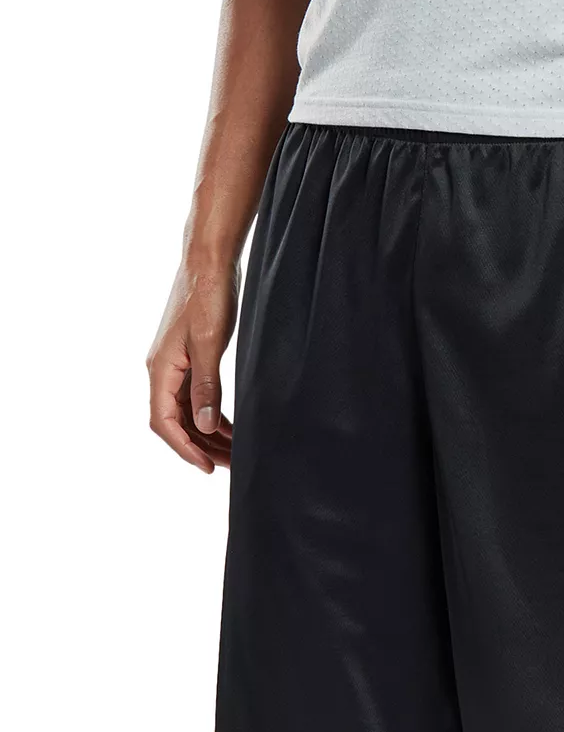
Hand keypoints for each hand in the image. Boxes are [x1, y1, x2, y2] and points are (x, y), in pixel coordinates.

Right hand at [146, 260, 238, 472]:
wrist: (208, 263)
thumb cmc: (208, 297)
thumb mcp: (208, 344)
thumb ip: (207, 387)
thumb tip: (205, 426)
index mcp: (160, 369)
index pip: (164, 422)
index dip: (185, 448)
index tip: (207, 468)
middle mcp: (162, 371)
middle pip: (176, 422)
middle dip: (201, 447)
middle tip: (230, 466)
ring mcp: (176, 366)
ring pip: (188, 412)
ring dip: (209, 434)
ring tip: (235, 453)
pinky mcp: (190, 359)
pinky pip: (196, 397)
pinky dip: (212, 415)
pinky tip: (232, 428)